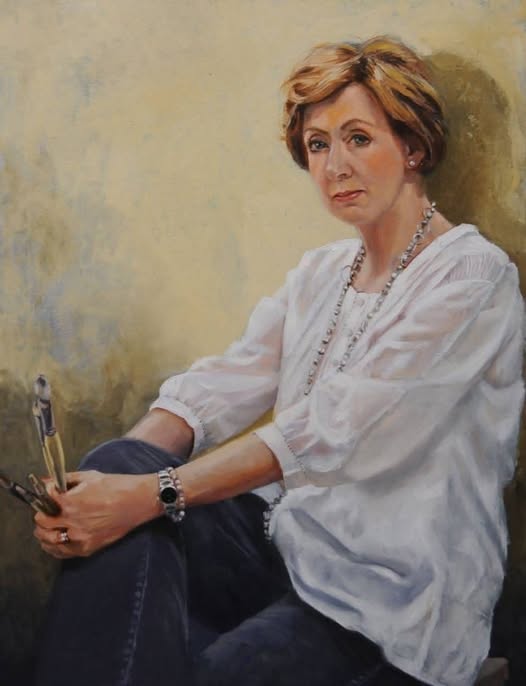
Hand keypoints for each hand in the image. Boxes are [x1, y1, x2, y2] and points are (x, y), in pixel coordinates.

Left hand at [33, 470, 158, 558]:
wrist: (140, 501)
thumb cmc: (118, 486)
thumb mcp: (90, 476)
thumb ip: (65, 479)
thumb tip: (45, 480)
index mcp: (72, 502)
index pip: (43, 502)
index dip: (43, 496)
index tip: (48, 494)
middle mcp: (74, 522)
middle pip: (41, 523)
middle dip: (41, 514)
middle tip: (46, 510)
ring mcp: (80, 538)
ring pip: (48, 541)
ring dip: (44, 532)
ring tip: (48, 525)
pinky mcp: (88, 548)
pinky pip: (62, 552)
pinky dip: (54, 547)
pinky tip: (55, 540)